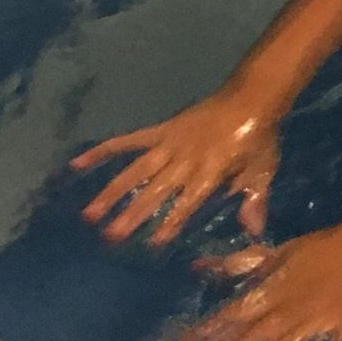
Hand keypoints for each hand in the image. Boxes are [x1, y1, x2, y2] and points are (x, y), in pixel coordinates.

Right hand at [72, 92, 281, 244]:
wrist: (250, 96)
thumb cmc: (259, 137)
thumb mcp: (263, 169)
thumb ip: (255, 199)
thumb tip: (256, 232)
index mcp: (210, 171)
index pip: (188, 202)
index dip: (172, 222)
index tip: (153, 244)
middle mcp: (185, 159)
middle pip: (156, 190)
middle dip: (133, 214)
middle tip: (110, 238)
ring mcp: (169, 143)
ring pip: (136, 170)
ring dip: (113, 192)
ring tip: (89, 215)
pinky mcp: (161, 130)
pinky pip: (129, 140)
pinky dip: (104, 150)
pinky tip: (77, 162)